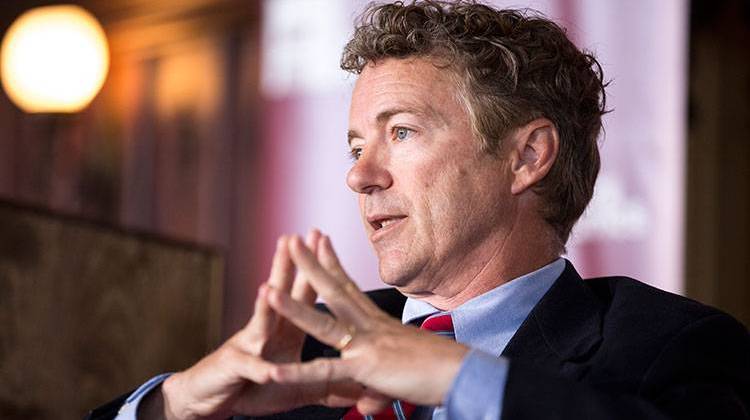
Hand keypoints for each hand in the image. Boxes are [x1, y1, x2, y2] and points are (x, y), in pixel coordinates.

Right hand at [140, 231, 364, 418]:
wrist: (210, 400)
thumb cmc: (255, 388)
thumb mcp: (298, 386)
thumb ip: (327, 384)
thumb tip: (359, 385)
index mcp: (287, 330)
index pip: (304, 293)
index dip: (316, 269)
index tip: (326, 240)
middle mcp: (267, 331)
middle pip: (282, 294)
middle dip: (289, 266)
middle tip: (297, 238)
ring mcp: (249, 347)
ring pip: (260, 322)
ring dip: (265, 306)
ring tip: (269, 288)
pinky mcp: (235, 369)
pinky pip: (250, 368)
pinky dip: (258, 369)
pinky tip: (267, 368)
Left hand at [264, 234, 468, 412]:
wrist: (463, 374)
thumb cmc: (440, 371)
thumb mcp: (399, 376)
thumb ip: (375, 386)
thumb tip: (365, 401)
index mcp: (379, 322)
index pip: (350, 286)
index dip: (333, 263)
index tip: (320, 240)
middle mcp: (371, 326)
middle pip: (334, 291)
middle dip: (310, 265)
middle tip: (292, 240)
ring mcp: (366, 345)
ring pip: (323, 324)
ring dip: (294, 308)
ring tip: (268, 290)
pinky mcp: (366, 368)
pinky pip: (325, 372)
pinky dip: (297, 373)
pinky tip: (273, 371)